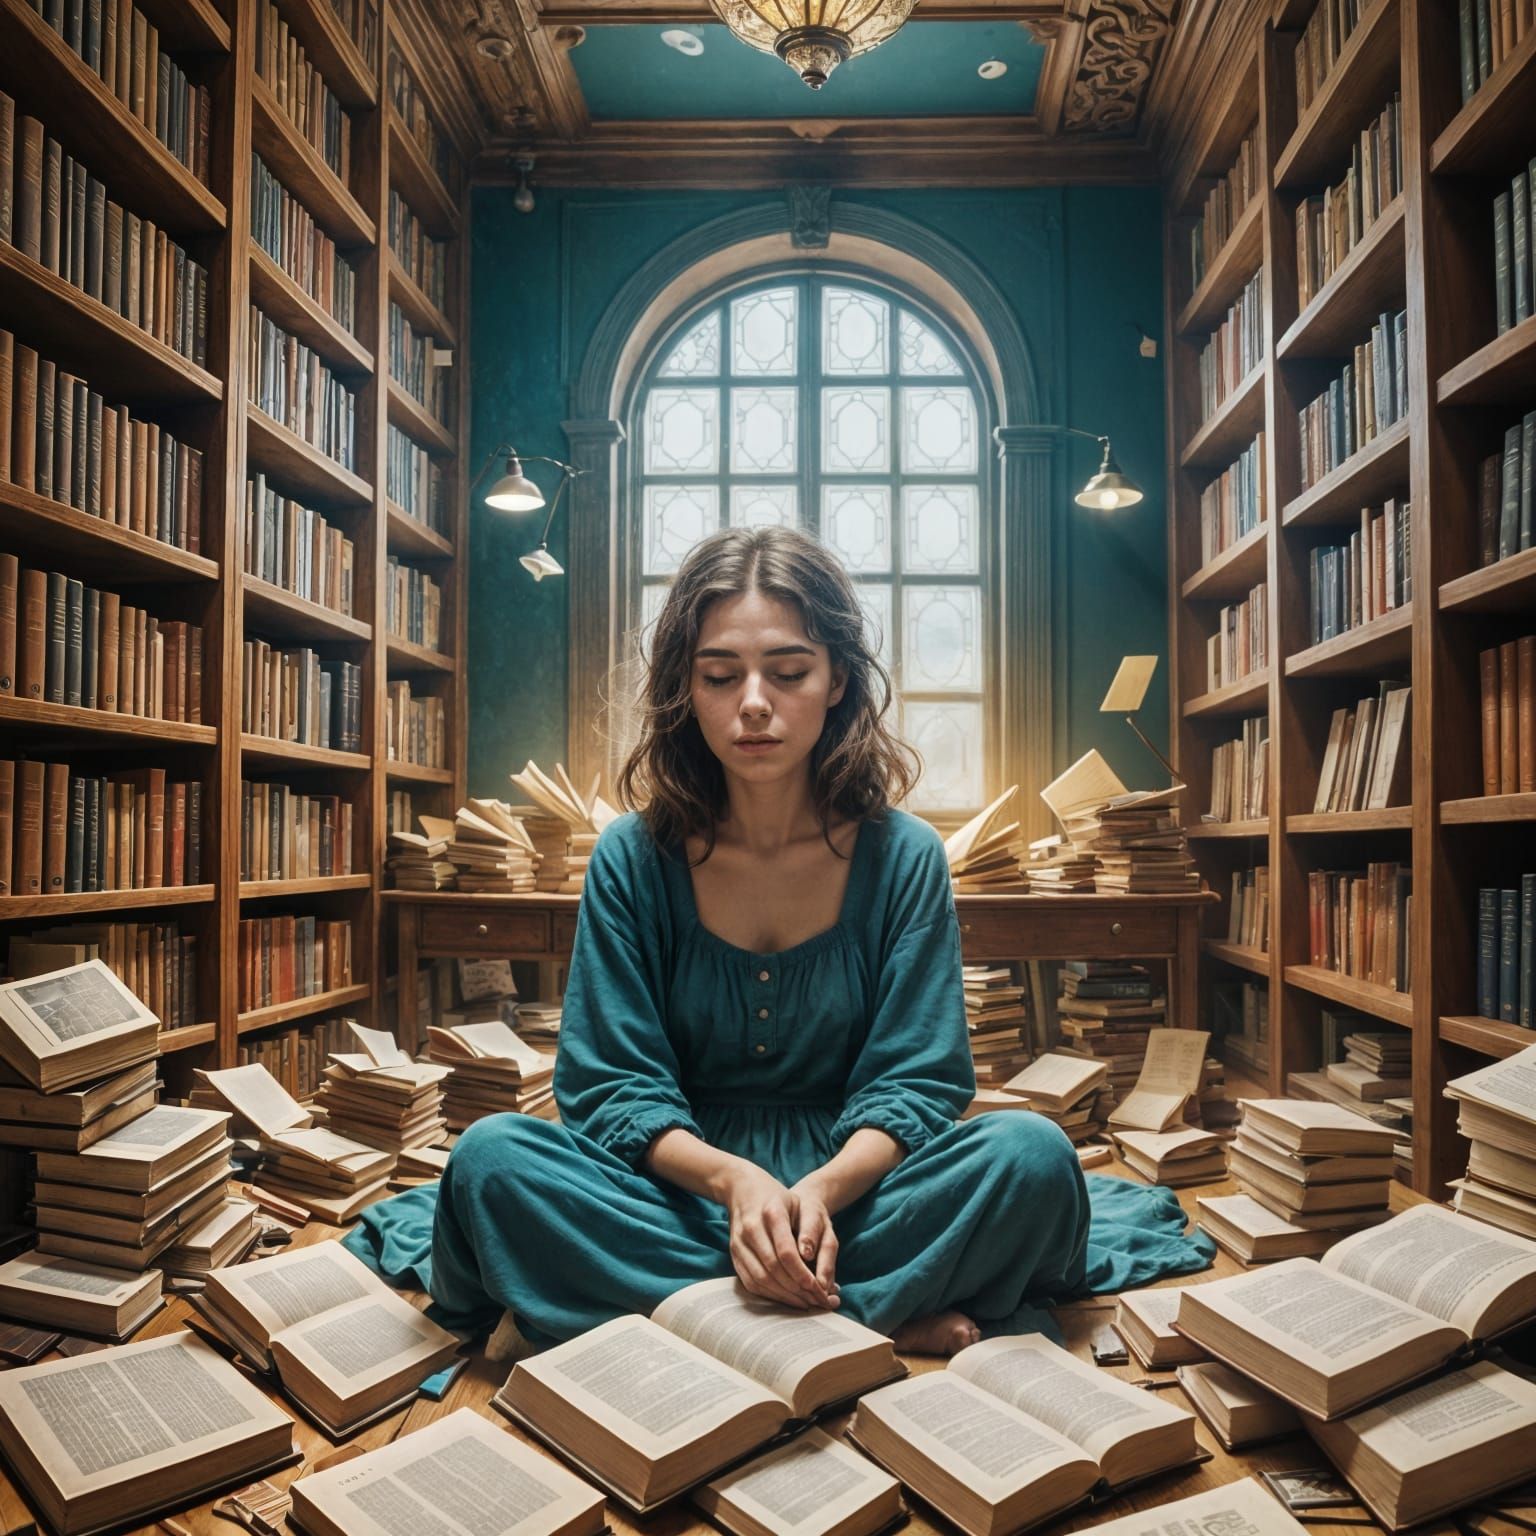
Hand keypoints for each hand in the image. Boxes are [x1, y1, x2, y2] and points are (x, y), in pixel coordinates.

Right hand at [721, 1164, 836, 1310]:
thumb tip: (812, 1261)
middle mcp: (751, 1228)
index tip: (817, 1287)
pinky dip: (769, 1294)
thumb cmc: (779, 1199)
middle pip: (773, 1268)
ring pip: (760, 1278)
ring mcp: (739, 1242)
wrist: (743, 1189)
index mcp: (772, 1212)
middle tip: (816, 1301)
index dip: (801, 1273)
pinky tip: (786, 1298)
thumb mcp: (799, 1204)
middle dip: (796, 1289)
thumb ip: (810, 1231)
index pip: (785, 1251)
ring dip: (784, 1296)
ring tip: (805, 1303)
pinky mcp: (734, 1254)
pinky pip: (750, 1281)